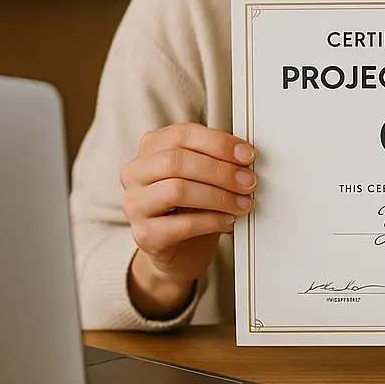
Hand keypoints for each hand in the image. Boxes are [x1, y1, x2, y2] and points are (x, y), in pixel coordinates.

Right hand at [120, 123, 257, 317]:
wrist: (179, 248)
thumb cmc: (191, 204)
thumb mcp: (202, 174)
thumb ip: (216, 159)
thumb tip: (245, 155)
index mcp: (151, 148)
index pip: (183, 135)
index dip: (219, 143)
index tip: (247, 154)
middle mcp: (135, 173)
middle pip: (177, 161)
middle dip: (221, 171)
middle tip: (248, 181)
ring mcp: (135, 205)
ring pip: (178, 190)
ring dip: (219, 196)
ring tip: (243, 203)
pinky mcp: (145, 235)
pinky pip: (183, 225)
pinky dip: (213, 221)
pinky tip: (229, 220)